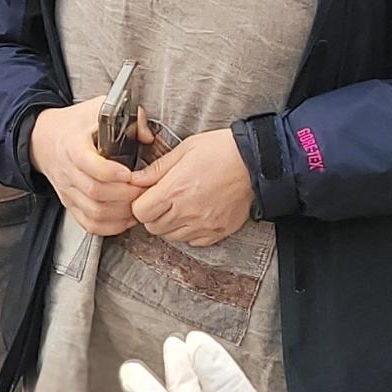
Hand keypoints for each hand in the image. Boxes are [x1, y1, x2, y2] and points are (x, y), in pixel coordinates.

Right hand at [31, 98, 138, 237]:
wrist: (45, 140)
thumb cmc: (76, 125)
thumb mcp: (98, 109)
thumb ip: (127, 117)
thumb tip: (147, 135)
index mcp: (73, 145)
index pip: (88, 164)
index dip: (110, 172)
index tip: (129, 173)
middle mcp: (68, 171)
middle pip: (95, 192)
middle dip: (125, 194)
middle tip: (145, 189)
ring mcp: (68, 191)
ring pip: (94, 212)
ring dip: (121, 212)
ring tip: (138, 203)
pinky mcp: (71, 205)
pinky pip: (90, 224)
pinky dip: (111, 226)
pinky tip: (126, 217)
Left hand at [129, 127, 254, 248]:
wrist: (256, 162)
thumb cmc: (222, 150)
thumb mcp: (185, 149)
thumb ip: (157, 168)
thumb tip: (135, 179)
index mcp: (175, 189)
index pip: (140, 212)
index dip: (140, 204)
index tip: (148, 196)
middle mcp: (187, 211)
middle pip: (153, 227)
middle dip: (153, 215)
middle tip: (163, 201)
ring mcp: (203, 224)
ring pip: (171, 236)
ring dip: (170, 225)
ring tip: (181, 206)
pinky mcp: (218, 231)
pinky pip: (193, 242)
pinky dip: (190, 232)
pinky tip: (196, 215)